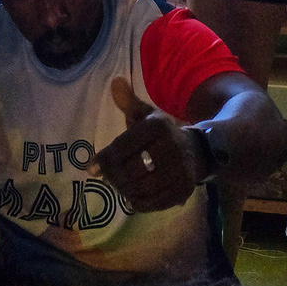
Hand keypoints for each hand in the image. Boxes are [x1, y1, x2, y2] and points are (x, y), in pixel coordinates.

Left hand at [86, 77, 198, 211]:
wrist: (197, 151)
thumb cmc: (160, 134)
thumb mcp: (145, 114)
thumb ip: (128, 101)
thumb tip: (115, 81)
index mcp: (157, 126)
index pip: (122, 146)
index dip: (103, 159)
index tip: (90, 168)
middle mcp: (172, 147)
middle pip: (130, 170)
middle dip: (113, 176)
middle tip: (108, 177)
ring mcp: (180, 171)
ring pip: (140, 189)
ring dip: (124, 190)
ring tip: (119, 185)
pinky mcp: (184, 190)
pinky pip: (153, 203)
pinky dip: (138, 202)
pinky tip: (132, 196)